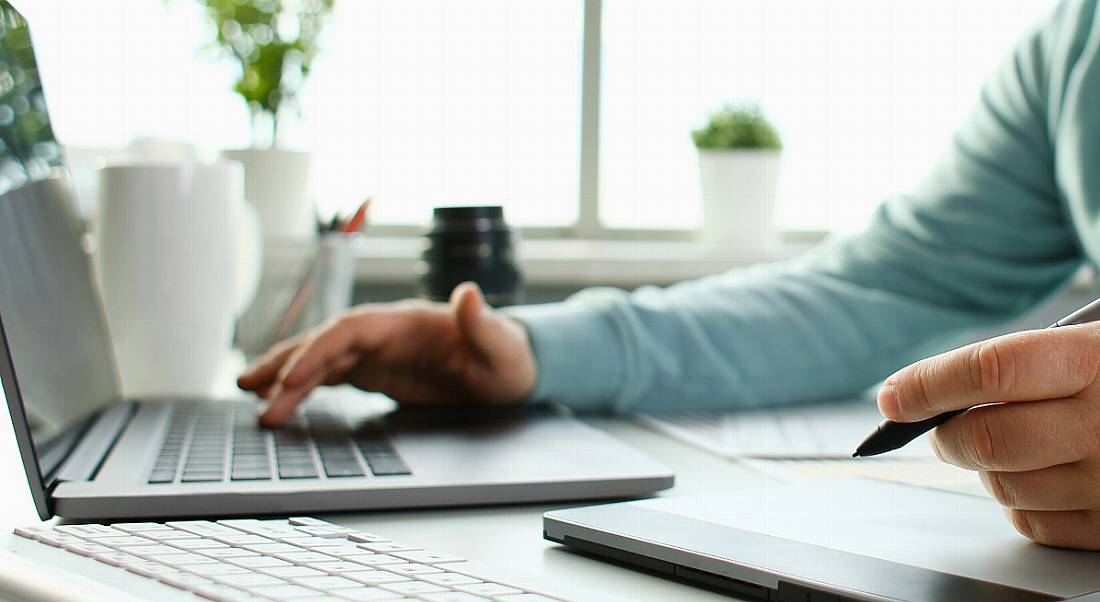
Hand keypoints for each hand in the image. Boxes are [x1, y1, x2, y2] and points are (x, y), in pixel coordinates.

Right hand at [238, 282, 537, 426]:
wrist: (511, 370)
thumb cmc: (509, 358)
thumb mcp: (503, 348)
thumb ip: (484, 325)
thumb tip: (469, 293)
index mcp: (406, 322)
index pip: (350, 330)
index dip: (319, 350)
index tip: (293, 377)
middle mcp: (384, 332)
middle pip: (324, 341)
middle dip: (287, 364)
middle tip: (252, 390)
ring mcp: (378, 351)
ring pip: (321, 358)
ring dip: (285, 376)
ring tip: (250, 396)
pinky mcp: (377, 371)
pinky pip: (331, 375)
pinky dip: (303, 386)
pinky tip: (279, 401)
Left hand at [878, 324, 1099, 548]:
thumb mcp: (1093, 346)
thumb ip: (1021, 365)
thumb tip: (925, 393)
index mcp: (1099, 360)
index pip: (991, 368)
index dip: (928, 383)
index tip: (893, 395)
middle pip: (987, 438)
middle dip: (946, 434)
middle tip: (939, 425)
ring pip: (1004, 485)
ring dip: (982, 468)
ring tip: (1002, 443)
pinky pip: (1035, 524)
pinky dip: (1017, 502)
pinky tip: (1037, 476)